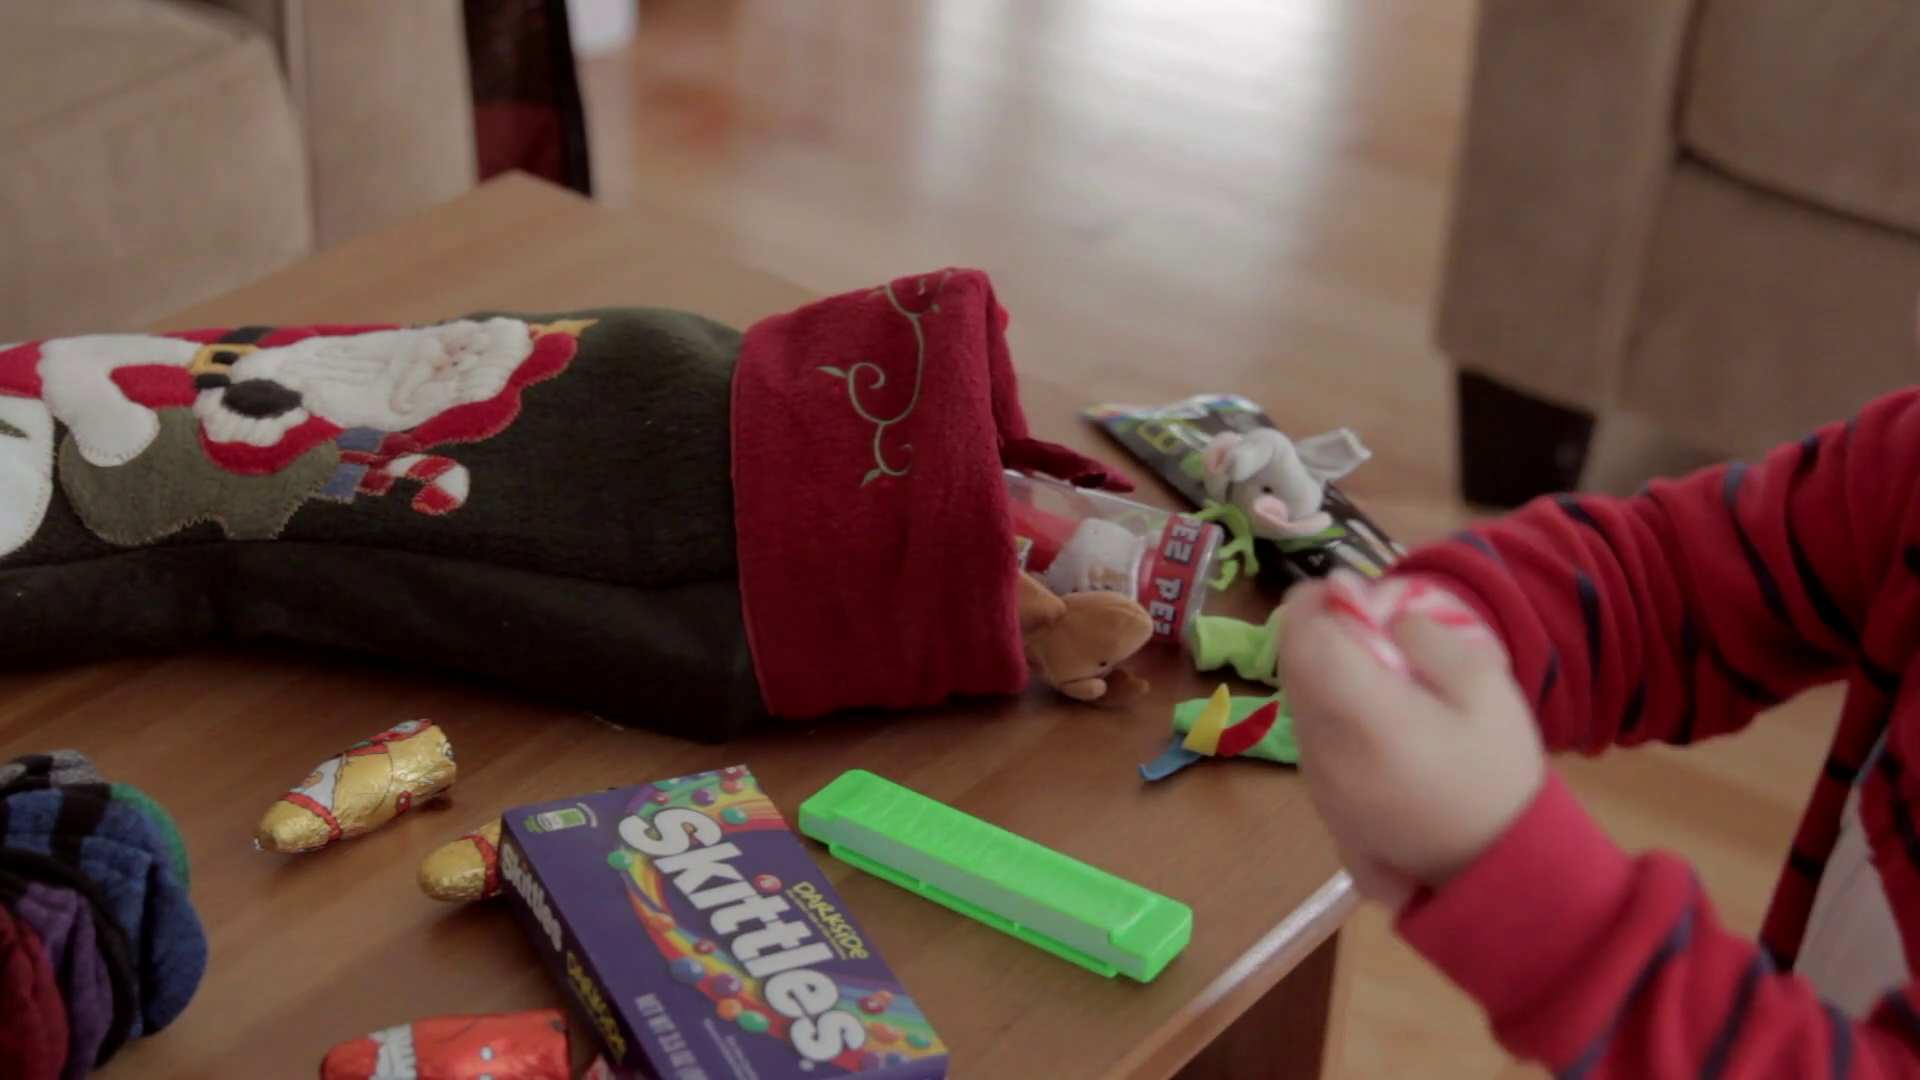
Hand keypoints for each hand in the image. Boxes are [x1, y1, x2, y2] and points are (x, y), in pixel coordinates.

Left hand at [1277, 576, 1546, 904]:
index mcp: (1366, 718)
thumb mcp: (1486, 688)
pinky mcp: (1321, 798)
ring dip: (1321, 667)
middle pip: (1293, 667)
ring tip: (1374, 660)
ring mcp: (1317, 779)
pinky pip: (1311, 731)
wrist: (1494, 867)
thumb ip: (1427, 638)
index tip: (1344, 587)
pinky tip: (1374, 706)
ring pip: (1298, 699)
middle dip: (1315, 629)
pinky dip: (1329, 704)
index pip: (1304, 642)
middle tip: (1360, 615)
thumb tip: (1379, 613)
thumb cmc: (1496, 774)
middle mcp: (1325, 748)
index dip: (1313, 604)